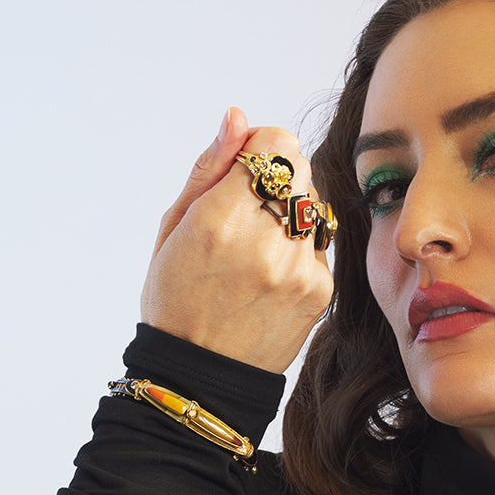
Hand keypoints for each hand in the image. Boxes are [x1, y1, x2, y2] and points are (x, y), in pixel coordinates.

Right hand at [140, 106, 333, 372]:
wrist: (201, 377)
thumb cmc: (176, 299)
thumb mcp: (173, 228)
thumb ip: (209, 168)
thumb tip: (238, 118)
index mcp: (222, 219)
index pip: (277, 144)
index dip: (259, 150)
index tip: (242, 172)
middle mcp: (267, 241)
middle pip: (301, 169)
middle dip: (275, 180)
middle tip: (244, 215)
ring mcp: (300, 268)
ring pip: (314, 205)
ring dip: (290, 214)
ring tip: (255, 250)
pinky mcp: (321, 291)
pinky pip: (319, 244)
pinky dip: (299, 249)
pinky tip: (270, 276)